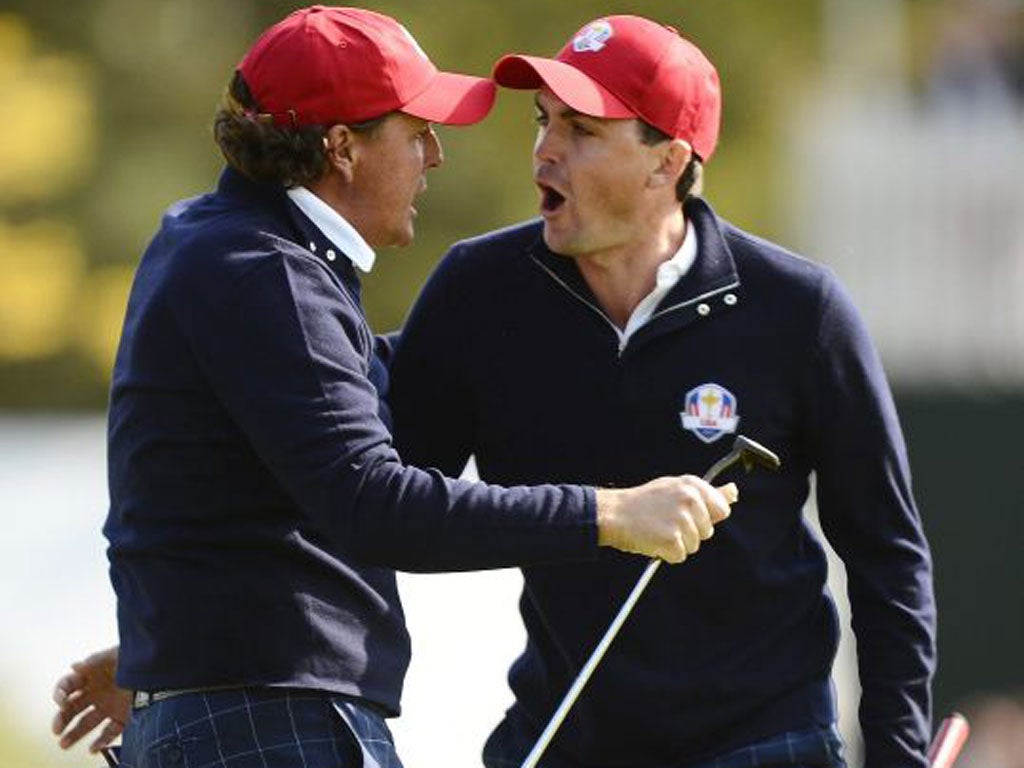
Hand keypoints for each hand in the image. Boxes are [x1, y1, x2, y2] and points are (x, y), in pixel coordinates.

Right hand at [52, 645, 130, 752]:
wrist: (163, 664)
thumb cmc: (136, 655)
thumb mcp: (117, 654)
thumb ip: (97, 659)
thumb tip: (75, 666)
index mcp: (91, 675)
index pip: (68, 685)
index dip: (60, 693)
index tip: (62, 702)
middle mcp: (96, 693)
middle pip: (73, 708)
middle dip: (62, 719)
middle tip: (56, 729)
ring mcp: (109, 706)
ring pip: (87, 723)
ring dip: (75, 734)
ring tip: (63, 744)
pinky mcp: (123, 716)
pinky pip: (110, 732)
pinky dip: (101, 741)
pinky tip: (93, 748)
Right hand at [596, 476, 736, 562]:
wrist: (614, 513)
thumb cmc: (644, 502)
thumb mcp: (676, 489)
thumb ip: (708, 493)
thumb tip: (733, 491)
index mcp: (693, 485)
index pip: (722, 510)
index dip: (705, 517)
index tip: (687, 514)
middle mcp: (690, 500)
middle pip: (707, 531)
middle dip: (689, 531)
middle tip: (665, 521)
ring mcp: (681, 520)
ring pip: (694, 545)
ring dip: (677, 543)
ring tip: (658, 529)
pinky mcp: (672, 540)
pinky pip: (680, 556)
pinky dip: (666, 553)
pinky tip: (653, 539)